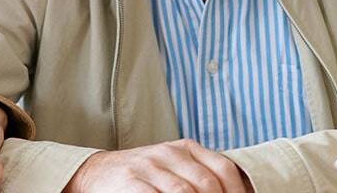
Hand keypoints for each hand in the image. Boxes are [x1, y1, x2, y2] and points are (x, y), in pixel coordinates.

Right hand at [64, 138, 251, 192]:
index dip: (238, 191)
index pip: (224, 168)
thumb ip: (199, 175)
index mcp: (186, 148)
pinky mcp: (131, 181)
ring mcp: (149, 167)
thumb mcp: (173, 166)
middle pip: (208, 183)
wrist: (98, 171)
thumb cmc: (144, 175)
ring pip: (185, 192)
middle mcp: (170, 153)